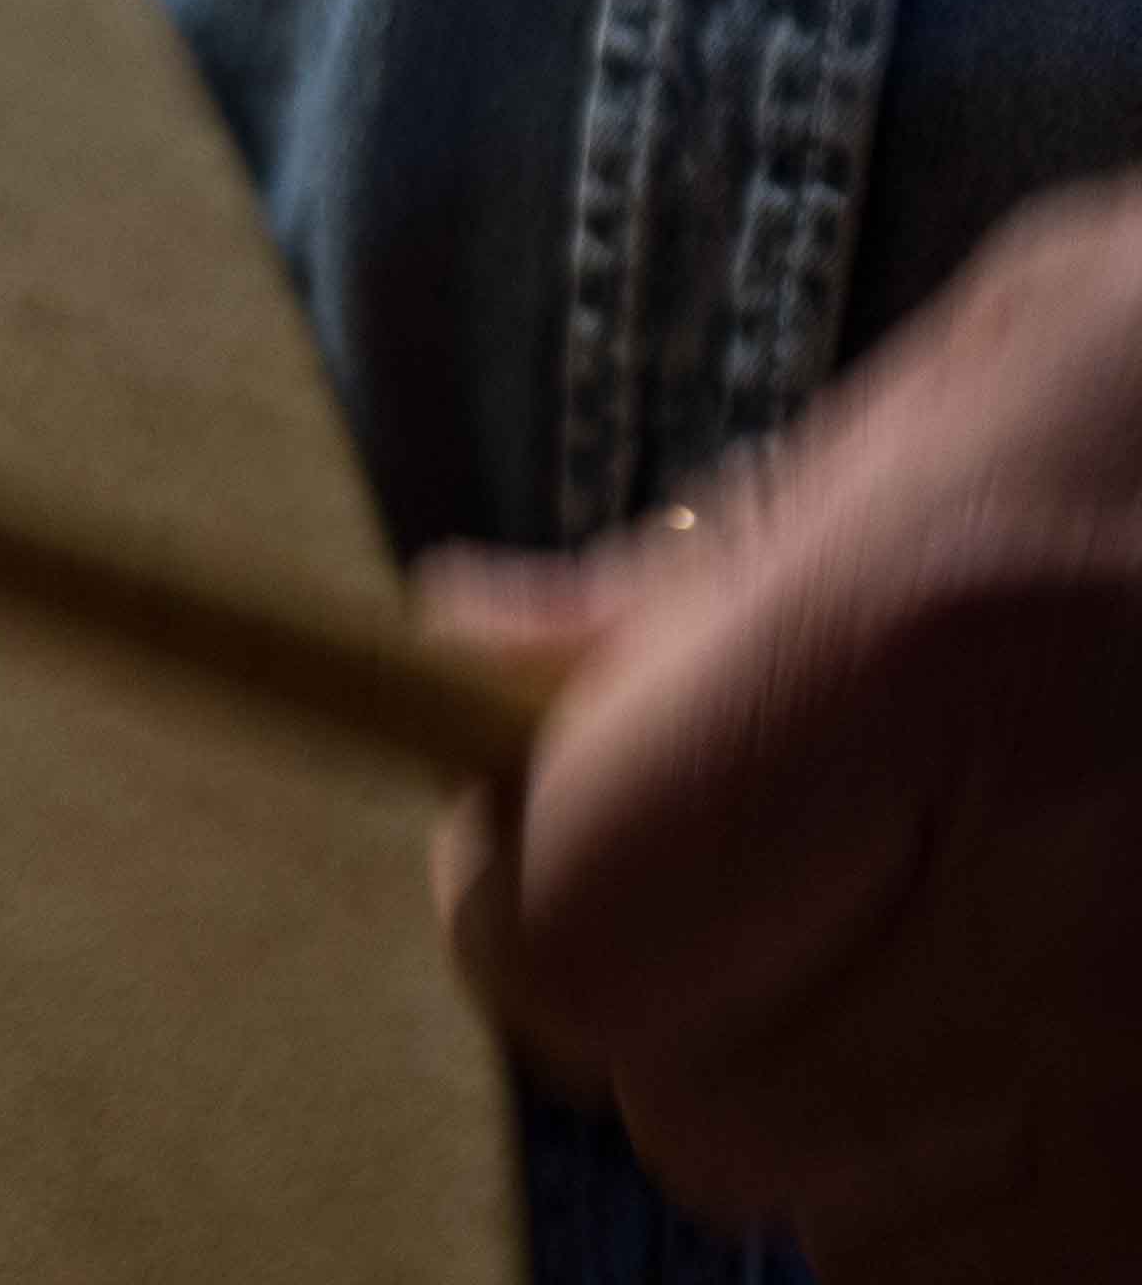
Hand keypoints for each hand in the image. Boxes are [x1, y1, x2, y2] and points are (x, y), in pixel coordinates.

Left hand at [420, 176, 1141, 1284]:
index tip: (586, 805)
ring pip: (870, 1232)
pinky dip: (1045, 1194)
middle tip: (859, 847)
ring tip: (1038, 921)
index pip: (564, 924)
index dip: (539, 879)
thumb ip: (740, 546)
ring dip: (895, 1111)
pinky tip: (1122, 1027)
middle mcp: (1073, 921)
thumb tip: (475, 647)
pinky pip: (1037, 1276)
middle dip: (716, 990)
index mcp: (939, 660)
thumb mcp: (1038, 361)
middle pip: (700, 1106)